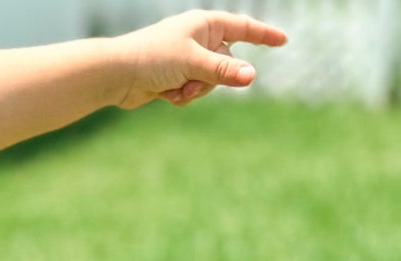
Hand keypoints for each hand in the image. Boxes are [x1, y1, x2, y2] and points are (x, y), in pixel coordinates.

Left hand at [111, 9, 287, 109]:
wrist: (117, 75)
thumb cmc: (153, 58)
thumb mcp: (193, 63)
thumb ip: (223, 70)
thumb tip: (251, 76)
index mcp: (206, 24)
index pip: (244, 28)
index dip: (264, 36)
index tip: (283, 41)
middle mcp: (198, 39)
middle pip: (225, 64)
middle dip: (210, 79)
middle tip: (189, 82)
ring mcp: (187, 59)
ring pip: (209, 82)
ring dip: (194, 91)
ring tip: (174, 89)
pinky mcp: (176, 77)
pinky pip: (192, 91)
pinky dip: (182, 96)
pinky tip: (164, 95)